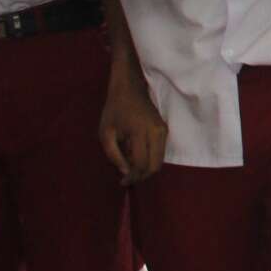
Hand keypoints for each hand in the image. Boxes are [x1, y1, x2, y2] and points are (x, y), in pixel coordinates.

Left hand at [99, 65, 166, 184]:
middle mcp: (157, 133)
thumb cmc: (114, 109)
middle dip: (142, 176)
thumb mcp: (105, 133)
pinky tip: (136, 155)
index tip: (122, 182)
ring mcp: (163, 130)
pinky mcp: (164, 129)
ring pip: (160, 160)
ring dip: (146, 168)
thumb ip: (113, 155)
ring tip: (130, 166)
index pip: (141, 164)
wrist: (130, 87)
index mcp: (140, 133)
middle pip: (155, 165)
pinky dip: (149, 159)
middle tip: (128, 178)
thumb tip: (125, 172)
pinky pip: (160, 151)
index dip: (132, 177)